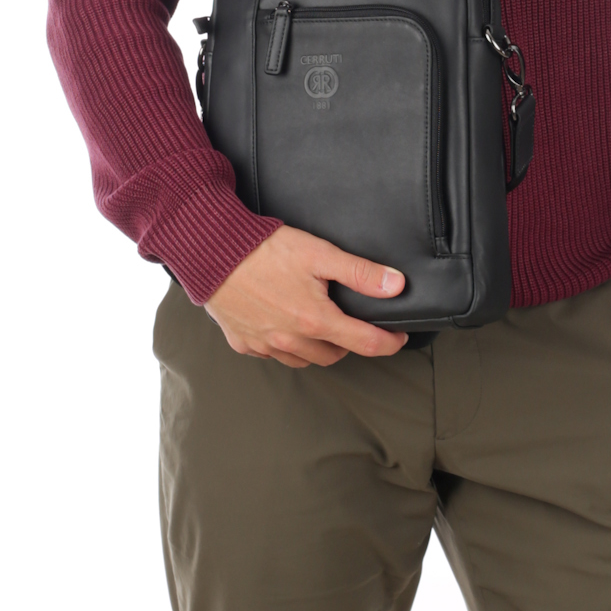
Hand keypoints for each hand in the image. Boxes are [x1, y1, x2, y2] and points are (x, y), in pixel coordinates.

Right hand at [203, 224, 408, 367]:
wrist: (212, 252)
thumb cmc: (264, 250)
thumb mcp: (320, 254)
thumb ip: (361, 273)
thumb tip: (396, 285)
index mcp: (314, 321)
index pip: (364, 344)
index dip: (388, 343)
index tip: (398, 338)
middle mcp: (290, 340)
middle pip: (334, 355)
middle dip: (349, 343)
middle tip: (354, 324)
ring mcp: (264, 345)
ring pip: (303, 360)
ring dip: (318, 349)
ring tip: (321, 326)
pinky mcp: (243, 343)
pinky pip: (272, 355)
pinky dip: (285, 346)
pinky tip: (285, 325)